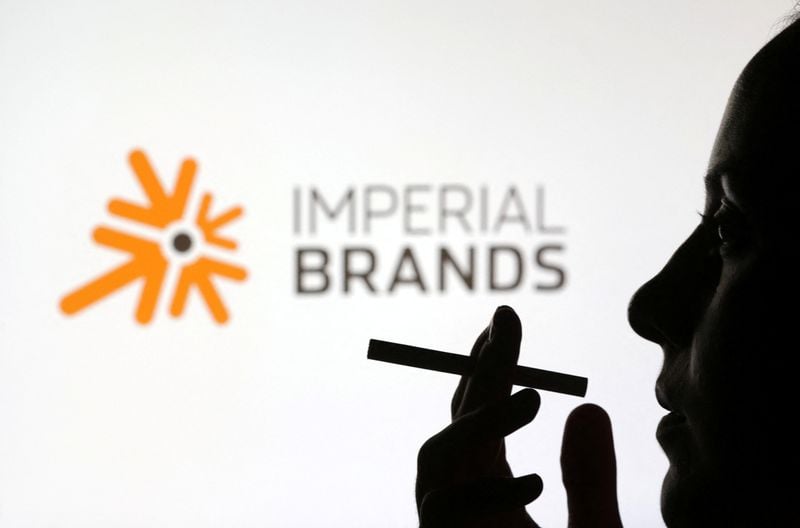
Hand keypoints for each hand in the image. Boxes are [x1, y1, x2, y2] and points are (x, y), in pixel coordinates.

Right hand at [415, 306, 623, 527]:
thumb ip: (590, 480)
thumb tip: (590, 407)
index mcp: (484, 479)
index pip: (480, 406)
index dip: (491, 361)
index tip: (506, 319)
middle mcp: (457, 490)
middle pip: (461, 415)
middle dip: (484, 367)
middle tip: (507, 320)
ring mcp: (442, 518)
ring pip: (439, 452)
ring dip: (481, 420)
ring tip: (532, 399)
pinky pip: (444, 507)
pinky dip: (486, 493)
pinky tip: (535, 484)